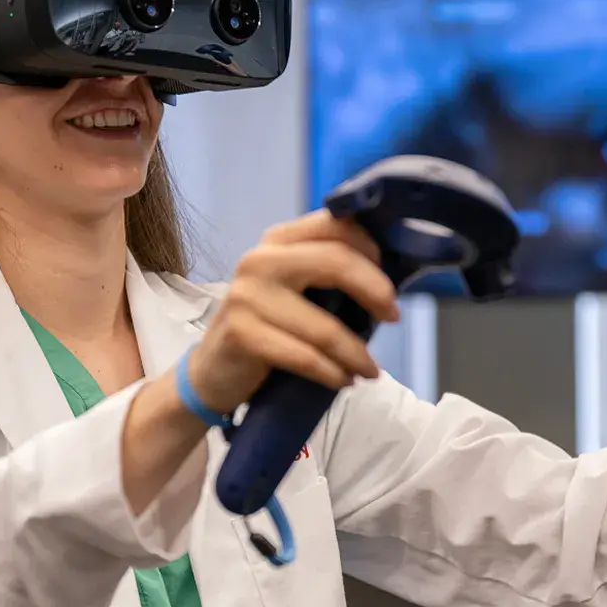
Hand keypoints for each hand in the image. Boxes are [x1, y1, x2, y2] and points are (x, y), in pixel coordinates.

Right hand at [186, 211, 400, 412]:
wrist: (213, 370)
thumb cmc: (267, 327)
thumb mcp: (295, 289)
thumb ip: (329, 272)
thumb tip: (390, 277)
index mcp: (278, 240)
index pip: (336, 225)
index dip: (372, 251)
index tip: (389, 282)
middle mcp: (260, 260)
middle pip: (336, 262)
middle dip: (376, 292)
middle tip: (394, 318)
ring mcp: (247, 296)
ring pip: (325, 326)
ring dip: (357, 354)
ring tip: (370, 370)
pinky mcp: (241, 334)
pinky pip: (305, 357)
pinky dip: (333, 374)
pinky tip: (344, 380)